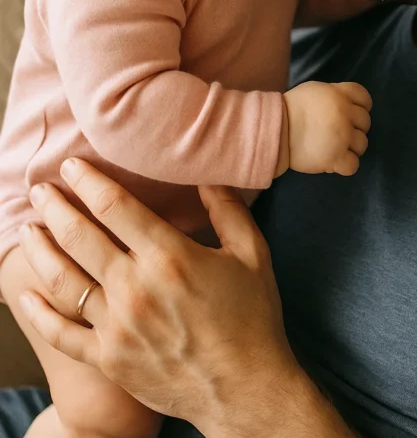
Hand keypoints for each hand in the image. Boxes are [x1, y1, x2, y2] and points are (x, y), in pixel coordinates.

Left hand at [17, 160, 306, 435]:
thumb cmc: (253, 318)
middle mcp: (135, 287)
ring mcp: (117, 326)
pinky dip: (39, 313)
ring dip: (42, 250)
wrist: (245, 390)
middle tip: (41, 189)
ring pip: (65, 280)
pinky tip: (24, 294)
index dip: (88, 181)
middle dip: (56, 207)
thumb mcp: (252, 253)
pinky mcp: (109, 358)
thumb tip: (208, 175)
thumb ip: (228, 209)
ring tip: (30, 229)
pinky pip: (63, 333)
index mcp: (168, 256)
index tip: (72, 164)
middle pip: (80, 237)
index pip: (115, 206)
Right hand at [279, 81, 370, 175]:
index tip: (351, 115)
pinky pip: (353, 165)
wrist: (276, 129)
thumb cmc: (292, 108)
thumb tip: (347, 103)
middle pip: (365, 122)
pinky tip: (334, 161)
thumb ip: (335, 94)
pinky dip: (345, 165)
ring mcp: (342, 136)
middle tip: (339, 133)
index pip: (364, 98)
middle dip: (355, 128)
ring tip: (336, 148)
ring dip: (351, 148)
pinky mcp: (336, 157)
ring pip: (362, 144)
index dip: (361, 107)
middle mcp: (345, 114)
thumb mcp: (316, 90)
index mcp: (340, 95)